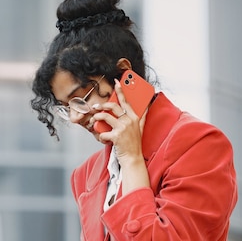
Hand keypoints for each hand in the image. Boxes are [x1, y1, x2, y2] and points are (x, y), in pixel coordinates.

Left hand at [92, 79, 150, 193]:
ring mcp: (123, 128)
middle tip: (95, 107)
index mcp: (134, 117)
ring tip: (93, 121)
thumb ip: (142, 116)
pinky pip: (102, 132)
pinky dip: (100, 136)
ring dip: (96, 118)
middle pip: (113, 106)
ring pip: (104, 117)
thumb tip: (148, 104)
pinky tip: (102, 139)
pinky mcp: (116, 136)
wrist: (133, 158)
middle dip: (101, 105)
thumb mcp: (140, 128)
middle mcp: (129, 120)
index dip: (121, 90)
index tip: (116, 82)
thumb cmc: (134, 143)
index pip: (126, 101)